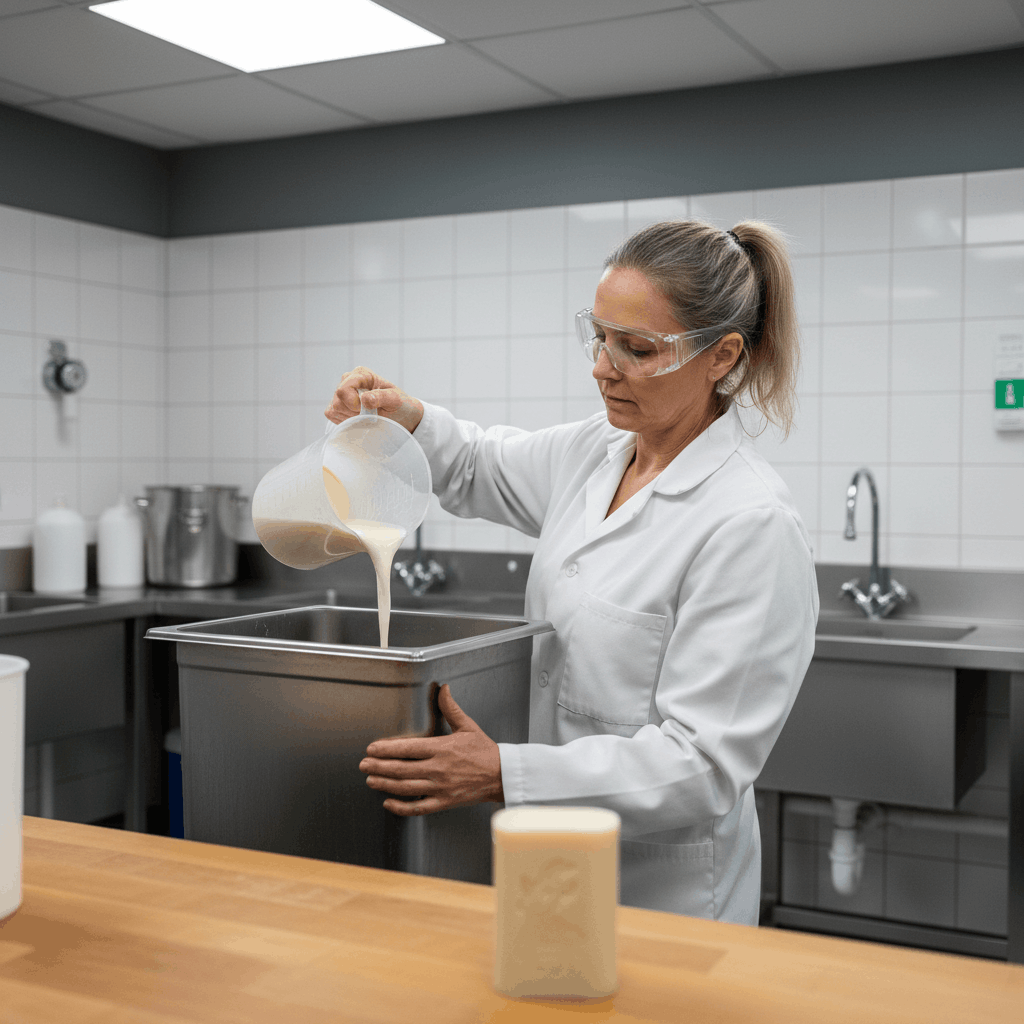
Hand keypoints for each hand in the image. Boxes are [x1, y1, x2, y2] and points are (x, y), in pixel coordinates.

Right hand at [325, 366, 423, 433]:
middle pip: (338, 401)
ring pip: (334, 409)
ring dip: (351, 417)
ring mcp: (342, 394)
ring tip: (366, 416)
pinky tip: (358, 419)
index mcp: (361, 374)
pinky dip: (346, 421)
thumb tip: (364, 399)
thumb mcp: (395, 399)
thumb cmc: (399, 404)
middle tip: (371, 414)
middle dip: (354, 412)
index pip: (344, 389)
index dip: (352, 403)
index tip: (366, 409)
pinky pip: (332, 415)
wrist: (400, 416)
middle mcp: (348, 381)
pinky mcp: (337, 406)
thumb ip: (381, 397)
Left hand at [359, 684, 503, 816]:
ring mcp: (440, 787)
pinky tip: (389, 803)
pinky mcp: (444, 802)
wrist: (501, 775)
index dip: (386, 749)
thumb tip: (443, 689)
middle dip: (379, 767)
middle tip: (364, 765)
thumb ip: (451, 708)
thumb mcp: (468, 726)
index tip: (372, 749)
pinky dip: (401, 807)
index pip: (408, 748)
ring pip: (406, 788)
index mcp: (442, 748)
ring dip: (385, 784)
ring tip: (371, 780)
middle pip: (401, 769)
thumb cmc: (485, 751)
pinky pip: (418, 807)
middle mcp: (438, 769)